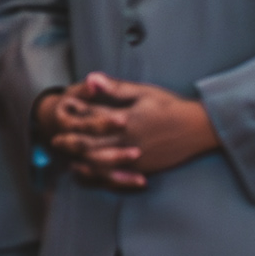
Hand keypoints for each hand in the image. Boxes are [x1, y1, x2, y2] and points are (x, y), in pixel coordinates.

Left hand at [35, 76, 218, 188]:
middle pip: (90, 144)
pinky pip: (115, 176)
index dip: (74, 116)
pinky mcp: (142, 169)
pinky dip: (99, 176)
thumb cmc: (171, 107)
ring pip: (99, 164)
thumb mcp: (143, 93)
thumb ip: (115, 88)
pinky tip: (91, 173)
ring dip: (82, 161)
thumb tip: (91, 78)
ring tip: (69, 159)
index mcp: (125, 120)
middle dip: (71, 142)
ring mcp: (134, 158)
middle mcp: (127, 141)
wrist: (199, 129)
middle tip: (55, 140)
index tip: (61, 111)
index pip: (92, 118)